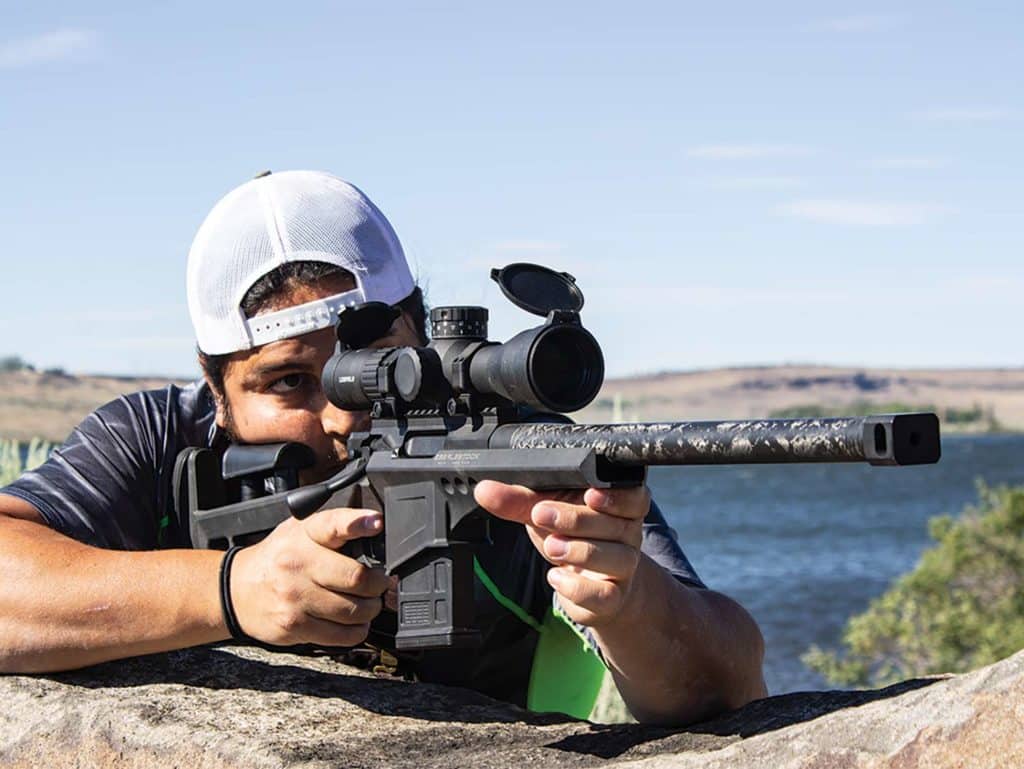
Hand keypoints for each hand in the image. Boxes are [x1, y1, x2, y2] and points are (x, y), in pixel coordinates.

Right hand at [228, 508, 389, 646]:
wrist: (237, 590)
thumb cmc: (278, 557)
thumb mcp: (300, 530)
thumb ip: (335, 526)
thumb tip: (375, 526)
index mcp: (303, 534)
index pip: (332, 524)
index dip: (357, 522)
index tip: (377, 521)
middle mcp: (298, 564)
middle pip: (356, 577)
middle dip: (378, 583)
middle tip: (381, 583)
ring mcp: (295, 598)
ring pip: (354, 611)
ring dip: (371, 609)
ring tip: (368, 602)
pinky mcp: (295, 626)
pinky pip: (341, 635)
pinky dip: (358, 630)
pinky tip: (355, 622)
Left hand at [474, 481, 649, 627]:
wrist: (588, 585)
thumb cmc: (572, 538)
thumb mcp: (544, 514)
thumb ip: (518, 500)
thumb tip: (484, 490)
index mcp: (618, 506)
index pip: (633, 497)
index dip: (616, 497)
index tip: (590, 494)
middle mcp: (628, 535)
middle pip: (615, 524)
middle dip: (575, 519)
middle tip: (541, 514)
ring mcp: (624, 567)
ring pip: (617, 558)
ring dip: (580, 551)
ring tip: (550, 546)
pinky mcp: (613, 597)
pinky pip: (605, 594)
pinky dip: (578, 587)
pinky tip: (556, 577)